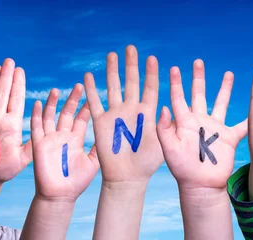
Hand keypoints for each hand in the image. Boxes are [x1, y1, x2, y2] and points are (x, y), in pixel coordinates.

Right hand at [31, 84, 99, 200]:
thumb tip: (113, 134)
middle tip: (78, 86)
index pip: (81, 119)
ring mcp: (50, 139)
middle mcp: (63, 136)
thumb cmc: (76, 182)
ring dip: (52, 103)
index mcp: (76, 139)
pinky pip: (36, 127)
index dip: (85, 107)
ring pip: (50, 116)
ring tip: (56, 90)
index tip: (92, 94)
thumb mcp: (93, 162)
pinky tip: (38, 103)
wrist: (59, 196)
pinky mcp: (39, 145)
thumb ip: (100, 148)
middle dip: (72, 100)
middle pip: (67, 113)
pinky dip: (36, 115)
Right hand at [84, 45, 162, 182]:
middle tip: (131, 48)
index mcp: (148, 113)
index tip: (152, 58)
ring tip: (112, 55)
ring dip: (112, 71)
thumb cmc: (147, 163)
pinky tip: (88, 76)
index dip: (151, 73)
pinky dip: (91, 90)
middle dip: (131, 65)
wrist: (127, 177)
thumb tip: (164, 107)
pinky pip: (95, 103)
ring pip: (113, 87)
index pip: (150, 87)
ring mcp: (116, 115)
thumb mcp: (161, 144)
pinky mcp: (101, 123)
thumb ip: (163, 126)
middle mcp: (131, 110)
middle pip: (131, 82)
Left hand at [157, 60, 246, 188]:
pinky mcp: (229, 138)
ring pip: (221, 102)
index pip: (179, 98)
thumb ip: (164, 129)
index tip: (174, 67)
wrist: (200, 185)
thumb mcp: (169, 149)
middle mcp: (199, 121)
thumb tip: (164, 107)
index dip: (177, 83)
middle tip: (198, 61)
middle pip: (199, 94)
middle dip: (198, 78)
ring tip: (228, 73)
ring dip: (225, 88)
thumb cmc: (182, 169)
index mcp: (184, 122)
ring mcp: (214, 128)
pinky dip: (250, 116)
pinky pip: (242, 124)